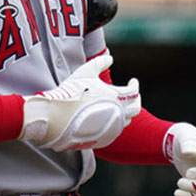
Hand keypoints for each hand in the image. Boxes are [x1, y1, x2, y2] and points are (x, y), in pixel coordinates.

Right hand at [21, 54, 140, 150]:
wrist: (59, 115)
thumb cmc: (73, 91)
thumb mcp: (86, 71)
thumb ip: (100, 63)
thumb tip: (111, 59)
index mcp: (117, 97)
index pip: (134, 92)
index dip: (135, 85)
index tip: (133, 81)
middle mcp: (118, 113)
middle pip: (135, 109)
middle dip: (136, 100)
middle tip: (132, 95)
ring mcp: (111, 127)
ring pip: (126, 121)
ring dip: (126, 112)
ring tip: (119, 105)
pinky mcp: (104, 137)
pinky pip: (115, 130)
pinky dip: (116, 122)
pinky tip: (108, 116)